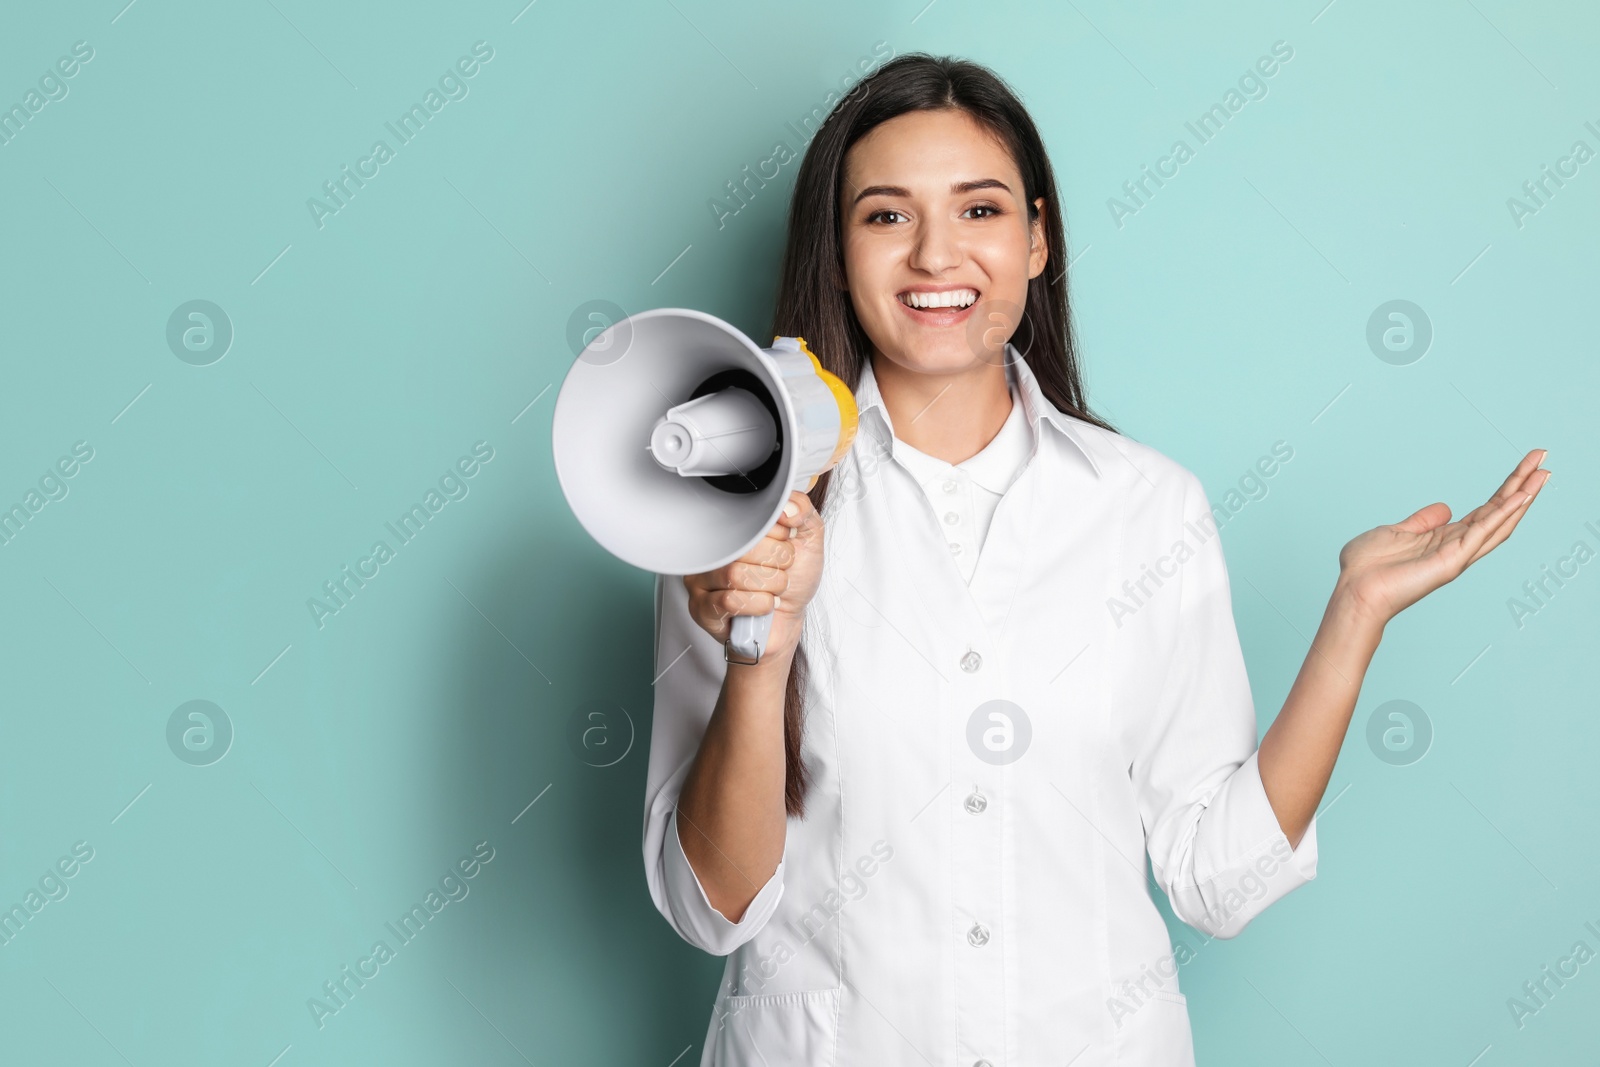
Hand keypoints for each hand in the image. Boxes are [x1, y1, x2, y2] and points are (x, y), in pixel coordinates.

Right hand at [683, 489, 824, 660]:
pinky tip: (764, 606)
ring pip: (735, 575)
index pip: (751, 518)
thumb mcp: (808, 538)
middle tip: (779, 573)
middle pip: (742, 548)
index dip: (779, 536)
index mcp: (733, 527)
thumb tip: (786, 507)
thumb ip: (802, 510)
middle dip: (777, 566)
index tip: (785, 546)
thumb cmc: (793, 578)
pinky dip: (759, 605)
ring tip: (773, 591)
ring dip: (769, 587)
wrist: (789, 618)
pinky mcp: (700, 608)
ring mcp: (701, 578)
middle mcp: (712, 549)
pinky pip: (729, 601)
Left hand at [1335, 448, 1549, 625]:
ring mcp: (1458, 555)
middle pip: (1499, 512)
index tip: (1526, 466)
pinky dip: (1503, 514)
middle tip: (1543, 460)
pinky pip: (1482, 533)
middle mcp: (1458, 546)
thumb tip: (1445, 508)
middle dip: (1522, 486)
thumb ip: (1423, 521)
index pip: (1485, 509)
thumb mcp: (1396, 532)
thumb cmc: (1367, 567)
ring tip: (1542, 474)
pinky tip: (1521, 497)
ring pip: (1499, 521)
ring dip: (1522, 497)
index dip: (1506, 489)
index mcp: (1446, 538)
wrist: (1354, 590)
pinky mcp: (1451, 561)